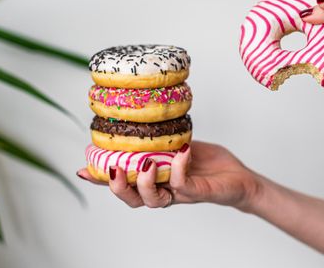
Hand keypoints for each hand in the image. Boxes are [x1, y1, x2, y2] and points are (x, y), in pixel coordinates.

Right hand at [77, 141, 259, 210]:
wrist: (239, 178)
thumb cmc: (209, 164)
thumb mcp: (179, 147)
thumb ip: (160, 141)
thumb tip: (140, 122)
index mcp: (156, 180)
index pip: (125, 184)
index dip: (102, 180)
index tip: (83, 168)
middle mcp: (164, 191)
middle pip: (132, 200)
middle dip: (117, 187)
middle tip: (112, 170)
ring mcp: (180, 194)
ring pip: (153, 200)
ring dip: (143, 183)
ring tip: (143, 164)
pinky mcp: (198, 192)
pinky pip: (182, 185)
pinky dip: (177, 168)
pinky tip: (180, 153)